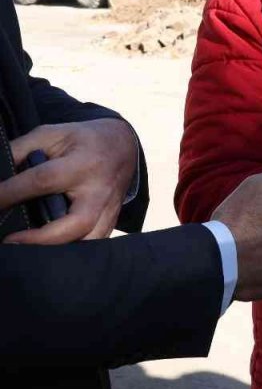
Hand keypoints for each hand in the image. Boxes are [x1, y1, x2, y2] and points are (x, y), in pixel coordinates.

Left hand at [0, 118, 136, 244]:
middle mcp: (99, 190)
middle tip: (9, 241)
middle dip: (41, 238)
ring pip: (89, 241)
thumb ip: (21, 150)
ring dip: (58, 251)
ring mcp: (109, 209)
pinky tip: (49, 254)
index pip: (43, 180)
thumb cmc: (81, 140)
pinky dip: (73, 254)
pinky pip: (95, 245)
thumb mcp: (51, 134)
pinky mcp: (111, 222)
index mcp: (82, 163)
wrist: (123, 145)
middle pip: (76, 223)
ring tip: (28, 253)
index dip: (10, 193)